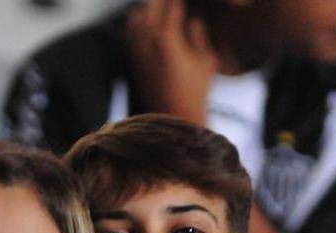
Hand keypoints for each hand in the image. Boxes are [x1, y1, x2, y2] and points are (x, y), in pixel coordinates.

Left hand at [125, 0, 216, 123]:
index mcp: (167, 37)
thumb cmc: (195, 92)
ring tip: (159, 7)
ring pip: (136, 17)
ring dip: (149, 9)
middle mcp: (147, 41)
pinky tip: (143, 20)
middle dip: (162, 1)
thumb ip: (199, 36)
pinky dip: (136, 23)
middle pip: (152, 5)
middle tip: (172, 2)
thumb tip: (194, 19)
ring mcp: (137, 51)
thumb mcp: (206, 62)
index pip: (172, 4)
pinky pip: (129, 33)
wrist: (172, 118)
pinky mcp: (133, 61)